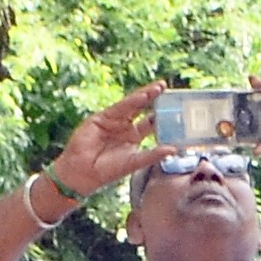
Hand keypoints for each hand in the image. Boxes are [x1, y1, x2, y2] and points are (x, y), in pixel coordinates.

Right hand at [46, 86, 164, 199]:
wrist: (83, 173)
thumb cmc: (108, 170)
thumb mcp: (135, 162)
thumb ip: (153, 155)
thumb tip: (174, 149)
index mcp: (134, 136)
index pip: (152, 122)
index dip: (163, 114)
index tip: (178, 107)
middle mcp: (125, 126)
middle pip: (142, 109)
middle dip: (154, 98)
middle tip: (167, 87)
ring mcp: (113, 121)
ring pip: (131, 105)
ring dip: (144, 95)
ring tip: (158, 88)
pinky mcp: (101, 118)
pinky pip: (118, 109)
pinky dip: (130, 102)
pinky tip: (142, 96)